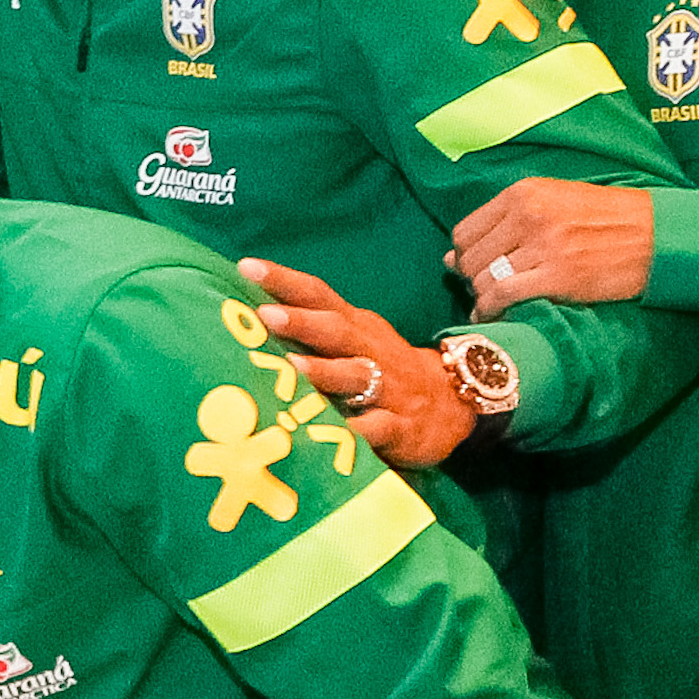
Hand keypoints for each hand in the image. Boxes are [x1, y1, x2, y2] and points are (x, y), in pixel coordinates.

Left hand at [240, 258, 475, 468]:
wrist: (453, 402)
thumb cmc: (381, 366)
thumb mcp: (352, 339)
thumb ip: (307, 326)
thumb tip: (245, 313)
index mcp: (353, 326)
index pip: (317, 295)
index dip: (284, 279)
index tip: (246, 266)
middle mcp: (368, 351)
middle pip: (336, 330)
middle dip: (301, 321)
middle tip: (266, 314)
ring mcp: (387, 388)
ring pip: (356, 375)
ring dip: (325, 371)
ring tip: (293, 366)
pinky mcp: (400, 426)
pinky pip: (379, 426)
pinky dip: (359, 429)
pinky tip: (337, 432)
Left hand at [447, 178, 654, 316]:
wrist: (660, 233)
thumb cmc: (608, 219)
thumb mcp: (554, 203)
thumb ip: (503, 224)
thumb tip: (450, 258)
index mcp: (522, 194)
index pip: (465, 232)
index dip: (465, 255)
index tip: (476, 268)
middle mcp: (528, 216)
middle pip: (470, 258)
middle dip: (472, 280)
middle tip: (487, 290)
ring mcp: (544, 246)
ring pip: (484, 279)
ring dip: (482, 298)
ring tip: (492, 305)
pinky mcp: (560, 276)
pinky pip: (505, 296)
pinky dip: (492, 310)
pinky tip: (494, 316)